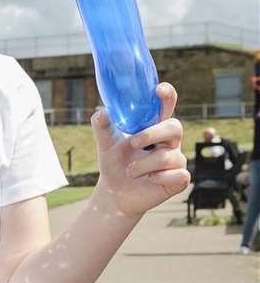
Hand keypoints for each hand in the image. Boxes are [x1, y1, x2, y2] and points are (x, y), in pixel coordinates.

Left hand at [92, 82, 189, 218]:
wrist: (115, 193)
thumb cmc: (114, 164)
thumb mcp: (105, 144)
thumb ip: (102, 126)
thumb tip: (103, 111)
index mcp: (153, 127)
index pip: (166, 106)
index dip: (167, 95)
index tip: (159, 90)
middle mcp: (169, 141)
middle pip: (175, 127)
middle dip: (153, 133)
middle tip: (134, 142)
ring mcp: (176, 160)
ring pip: (168, 156)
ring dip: (143, 165)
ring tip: (130, 171)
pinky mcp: (179, 179)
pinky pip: (178, 175)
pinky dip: (160, 178)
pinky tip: (150, 179)